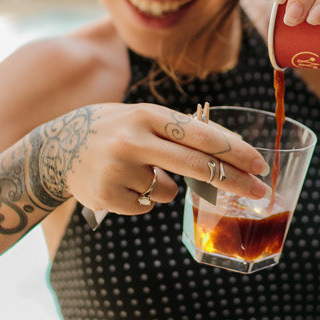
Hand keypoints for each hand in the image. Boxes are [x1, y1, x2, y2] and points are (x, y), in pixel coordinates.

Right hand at [53, 103, 269, 215]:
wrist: (58, 147)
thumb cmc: (116, 129)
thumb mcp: (146, 118)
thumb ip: (184, 131)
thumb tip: (233, 145)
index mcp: (148, 114)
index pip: (201, 135)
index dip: (235, 152)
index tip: (260, 164)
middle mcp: (134, 138)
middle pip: (196, 165)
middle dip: (233, 181)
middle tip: (259, 192)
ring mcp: (119, 168)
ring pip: (169, 191)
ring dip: (164, 185)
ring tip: (136, 169)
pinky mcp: (107, 195)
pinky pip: (146, 205)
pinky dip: (142, 198)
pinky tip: (121, 182)